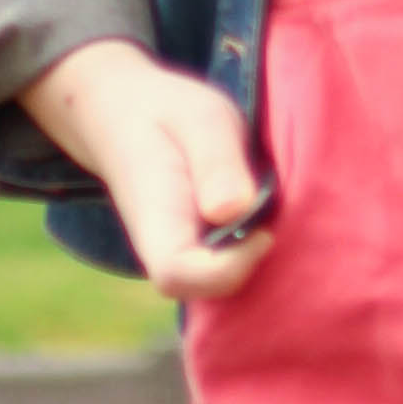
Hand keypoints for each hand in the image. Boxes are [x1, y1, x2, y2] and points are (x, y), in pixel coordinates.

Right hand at [13, 33, 273, 300]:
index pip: (179, 275)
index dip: (228, 267)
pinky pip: (229, 268)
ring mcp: (180, 254)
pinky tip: (270, 214)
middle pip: (206, 291)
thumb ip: (216, 162)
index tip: (265, 231)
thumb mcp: (201, 119)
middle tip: (279, 218)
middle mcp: (163, 249)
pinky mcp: (200, 250)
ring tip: (276, 209)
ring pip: (222, 284)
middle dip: (253, 267)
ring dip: (258, 259)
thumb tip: (232, 212)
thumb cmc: (167, 112)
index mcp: (155, 219)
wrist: (123, 114)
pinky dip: (256, 250)